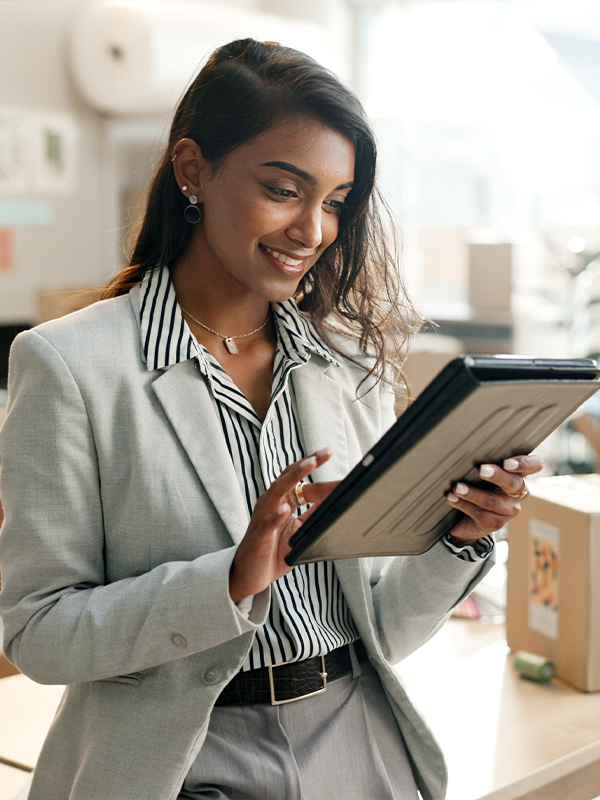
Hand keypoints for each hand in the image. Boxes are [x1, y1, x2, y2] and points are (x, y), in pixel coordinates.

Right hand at [229, 447, 338, 603]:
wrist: (248, 576)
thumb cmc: (272, 552)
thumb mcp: (299, 530)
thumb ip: (313, 514)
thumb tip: (335, 500)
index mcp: (281, 501)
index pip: (301, 481)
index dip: (318, 472)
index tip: (333, 457)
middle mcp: (270, 504)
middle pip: (289, 478)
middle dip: (307, 463)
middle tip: (325, 452)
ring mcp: (263, 518)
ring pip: (277, 492)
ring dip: (294, 477)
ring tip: (310, 465)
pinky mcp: (258, 536)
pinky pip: (267, 524)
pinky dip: (276, 516)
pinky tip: (286, 509)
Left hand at [446, 454, 542, 545]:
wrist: (466, 520)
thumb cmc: (477, 486)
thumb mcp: (483, 473)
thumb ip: (484, 461)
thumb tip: (468, 447)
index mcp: (519, 474)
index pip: (534, 465)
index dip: (525, 463)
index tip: (507, 462)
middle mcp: (518, 493)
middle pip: (514, 483)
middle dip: (497, 476)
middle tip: (481, 470)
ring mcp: (508, 510)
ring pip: (493, 501)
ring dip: (473, 493)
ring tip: (457, 487)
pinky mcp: (494, 523)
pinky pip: (479, 513)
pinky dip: (463, 504)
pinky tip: (452, 498)